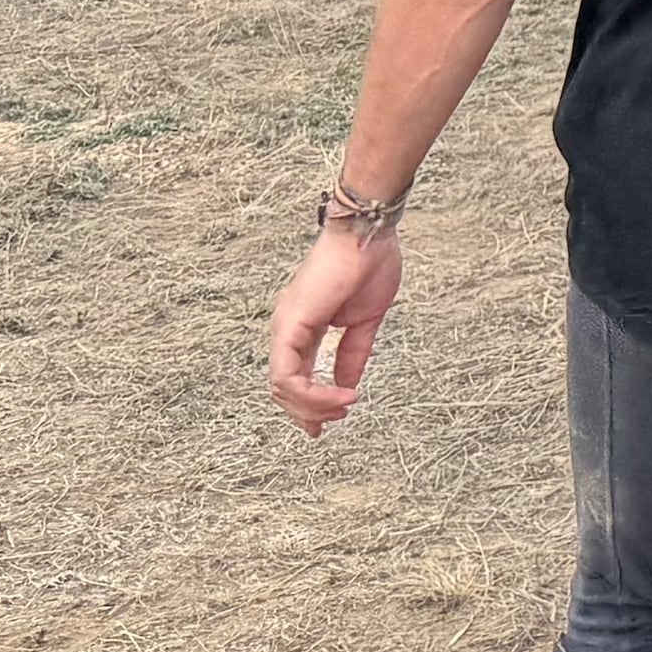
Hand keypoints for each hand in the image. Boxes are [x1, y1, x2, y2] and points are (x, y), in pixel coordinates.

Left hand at [266, 223, 403, 433]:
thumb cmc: (370, 264)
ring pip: (282, 388)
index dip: (310, 403)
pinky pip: (287, 376)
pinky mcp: (290, 327)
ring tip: (344, 406)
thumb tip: (346, 385)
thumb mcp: (364, 321)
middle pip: (283, 389)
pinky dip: (312, 393)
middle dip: (310, 412)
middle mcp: (287, 329)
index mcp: (303, 327)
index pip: (294, 376)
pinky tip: (341, 394)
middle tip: (337, 418)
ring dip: (312, 406)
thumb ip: (352, 354)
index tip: (334, 417)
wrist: (368, 234)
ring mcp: (285, 328)